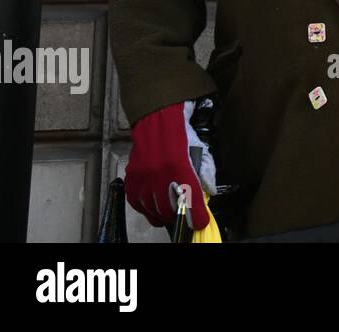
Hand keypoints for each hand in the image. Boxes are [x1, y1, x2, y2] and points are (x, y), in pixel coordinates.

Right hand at [124, 100, 211, 229]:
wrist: (157, 115)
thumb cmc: (182, 129)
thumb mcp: (200, 147)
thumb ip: (204, 170)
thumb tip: (206, 191)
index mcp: (178, 166)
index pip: (189, 199)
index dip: (196, 215)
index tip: (200, 223)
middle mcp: (158, 174)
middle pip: (167, 208)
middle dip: (178, 216)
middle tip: (184, 216)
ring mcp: (142, 176)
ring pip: (150, 208)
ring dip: (161, 214)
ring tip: (169, 214)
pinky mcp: (131, 175)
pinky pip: (135, 200)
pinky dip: (144, 206)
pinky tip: (152, 206)